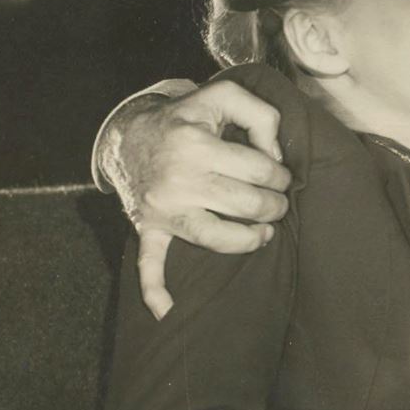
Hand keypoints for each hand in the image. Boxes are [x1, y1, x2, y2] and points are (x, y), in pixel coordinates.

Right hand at [102, 81, 293, 318]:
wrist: (128, 135)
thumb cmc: (187, 118)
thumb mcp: (222, 97)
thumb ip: (260, 114)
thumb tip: (275, 154)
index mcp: (196, 142)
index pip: (260, 169)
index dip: (281, 174)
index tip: (280, 175)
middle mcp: (178, 177)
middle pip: (247, 204)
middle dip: (273, 206)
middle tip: (277, 203)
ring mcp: (163, 206)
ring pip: (217, 237)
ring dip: (250, 239)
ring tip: (265, 233)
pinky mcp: (149, 226)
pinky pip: (150, 262)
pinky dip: (156, 290)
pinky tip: (166, 313)